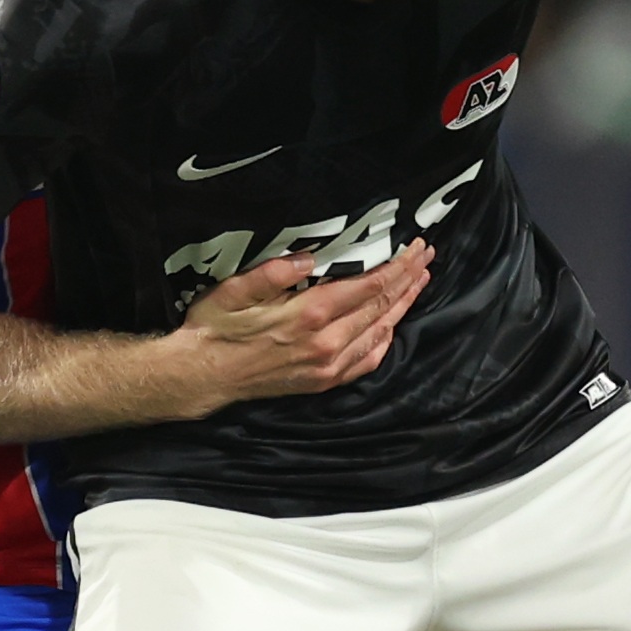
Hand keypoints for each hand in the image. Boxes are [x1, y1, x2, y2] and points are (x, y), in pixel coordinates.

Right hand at [158, 243, 433, 415]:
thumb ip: (274, 272)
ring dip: (403, 306)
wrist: (204, 375)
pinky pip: (366, 361)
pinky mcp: (323, 381)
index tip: (415, 248)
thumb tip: (309, 257)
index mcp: (309, 315)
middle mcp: (326, 343)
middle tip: (426, 256)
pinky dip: (385, 341)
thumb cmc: (216, 327)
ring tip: (419, 283)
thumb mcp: (235, 290)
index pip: (368, 286)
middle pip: (381, 307)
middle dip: (407, 279)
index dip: (397, 266)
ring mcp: (327, 366)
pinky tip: (391, 326)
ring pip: (380, 333)